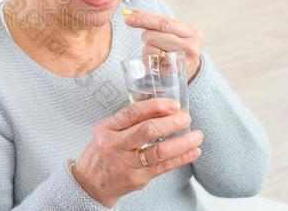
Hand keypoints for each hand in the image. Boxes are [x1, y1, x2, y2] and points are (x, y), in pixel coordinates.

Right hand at [72, 99, 202, 207]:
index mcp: (107, 129)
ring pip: (159, 152)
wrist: (91, 183)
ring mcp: (127, 164)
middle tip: (186, 117)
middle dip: (171, 122)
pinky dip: (181, 158)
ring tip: (197, 135)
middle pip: (147, 131)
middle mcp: (115, 145)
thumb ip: (128, 121)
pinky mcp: (138, 178)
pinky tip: (193, 151)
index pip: (132, 113)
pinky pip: (164, 167)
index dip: (155, 106)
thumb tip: (162, 109)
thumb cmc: (103, 152)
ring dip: (182, 142)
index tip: (173, 104)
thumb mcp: (106, 130)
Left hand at [125, 11, 203, 82]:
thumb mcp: (173, 29)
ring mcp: (181, 62)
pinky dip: (148, 59)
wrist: (189, 66)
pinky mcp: (171, 73)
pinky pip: (148, 62)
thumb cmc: (178, 43)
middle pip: (153, 36)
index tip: (127, 18)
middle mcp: (190, 48)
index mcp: (192, 32)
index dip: (144, 19)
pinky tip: (157, 59)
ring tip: (157, 50)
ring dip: (147, 48)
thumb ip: (153, 20)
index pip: (164, 23)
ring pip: (149, 50)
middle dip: (145, 36)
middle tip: (149, 38)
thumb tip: (131, 13)